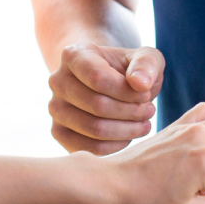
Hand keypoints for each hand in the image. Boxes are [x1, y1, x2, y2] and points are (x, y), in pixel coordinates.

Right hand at [48, 44, 163, 155]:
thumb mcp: (146, 58)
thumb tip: (140, 84)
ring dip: (127, 130)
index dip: (127, 92)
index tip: (146, 93)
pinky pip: (90, 148)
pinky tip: (129, 134)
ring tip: (143, 122)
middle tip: (149, 110)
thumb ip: (147, 64)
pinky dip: (116, 145)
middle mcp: (58, 81)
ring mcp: (55, 109)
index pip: (98, 78)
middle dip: (131, 111)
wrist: (110, 85)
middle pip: (97, 105)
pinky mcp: (59, 133)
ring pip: (94, 129)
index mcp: (73, 55)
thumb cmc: (129, 70)